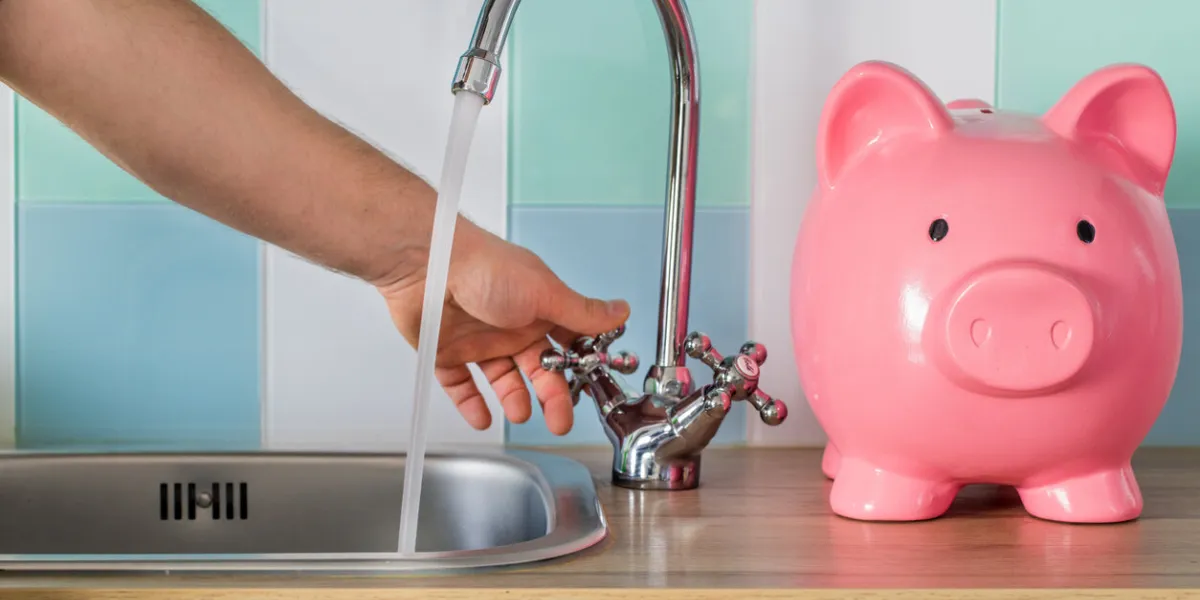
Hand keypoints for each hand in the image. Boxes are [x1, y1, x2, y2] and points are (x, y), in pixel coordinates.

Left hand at [377, 220, 629, 434]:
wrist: (428, 261)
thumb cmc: (486, 267)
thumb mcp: (544, 292)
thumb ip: (582, 312)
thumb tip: (621, 310)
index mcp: (538, 310)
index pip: (566, 346)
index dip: (577, 368)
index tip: (588, 389)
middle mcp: (511, 326)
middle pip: (538, 370)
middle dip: (551, 397)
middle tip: (559, 420)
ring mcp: (479, 340)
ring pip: (503, 380)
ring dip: (514, 401)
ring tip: (519, 414)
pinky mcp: (447, 352)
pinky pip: (461, 386)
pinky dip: (471, 404)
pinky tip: (483, 419)